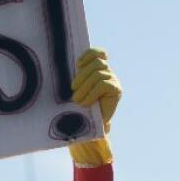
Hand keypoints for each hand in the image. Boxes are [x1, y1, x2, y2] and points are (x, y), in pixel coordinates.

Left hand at [68, 48, 120, 165]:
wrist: (90, 127)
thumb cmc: (79, 107)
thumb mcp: (76, 90)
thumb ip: (76, 77)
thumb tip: (62, 64)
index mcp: (98, 69)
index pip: (99, 53)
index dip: (89, 54)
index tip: (78, 64)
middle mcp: (108, 73)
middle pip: (97, 63)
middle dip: (82, 75)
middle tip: (72, 89)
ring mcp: (114, 81)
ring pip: (98, 74)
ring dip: (85, 87)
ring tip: (77, 99)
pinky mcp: (117, 90)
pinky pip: (103, 85)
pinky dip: (91, 93)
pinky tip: (85, 102)